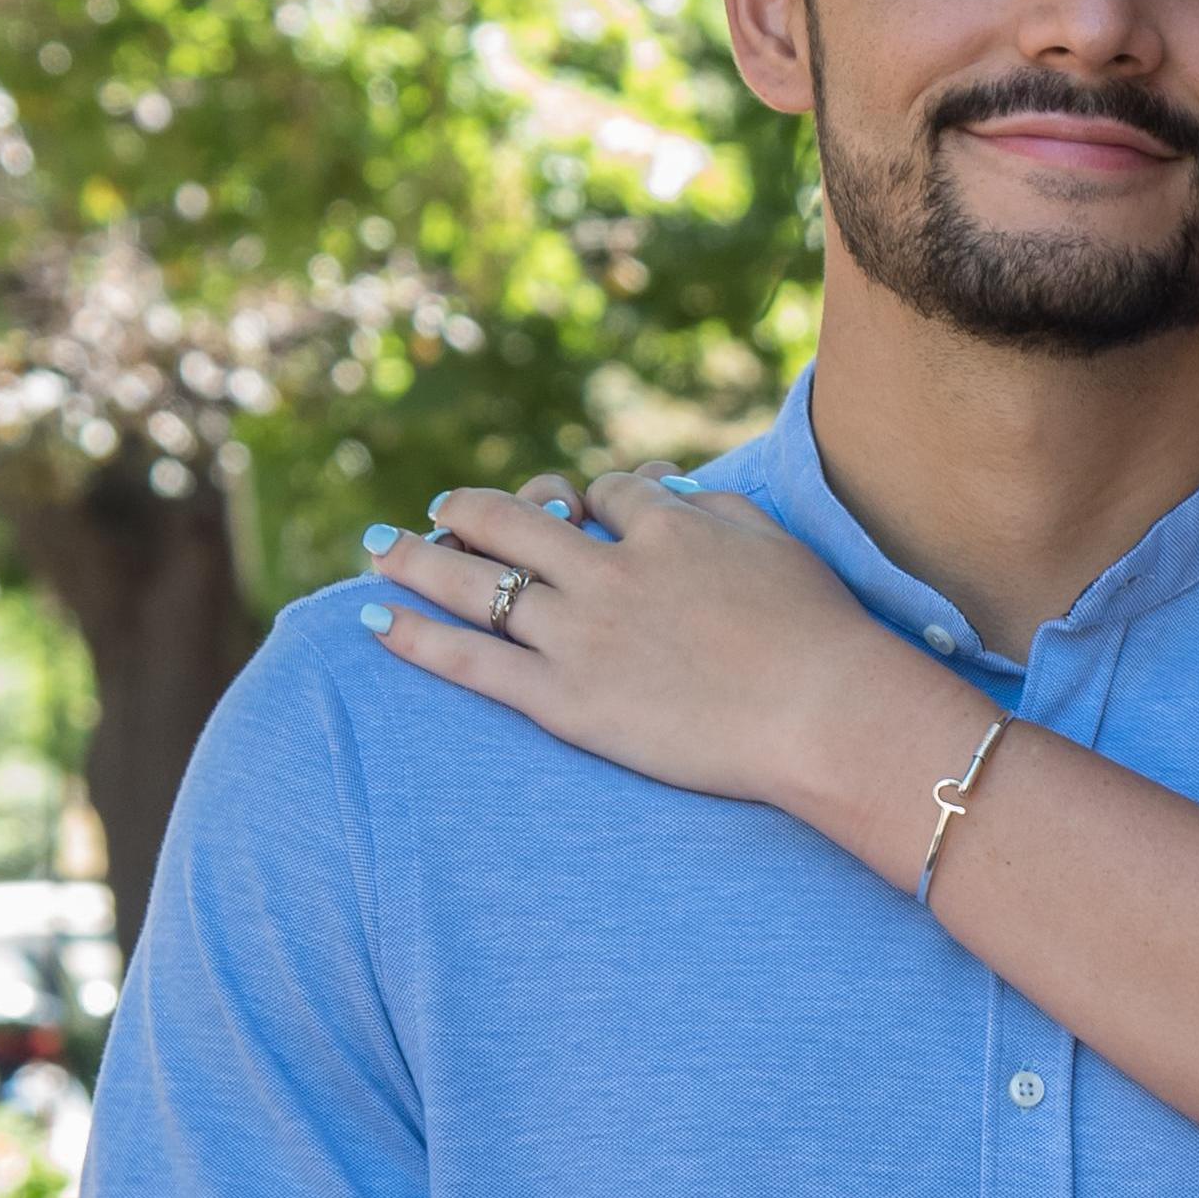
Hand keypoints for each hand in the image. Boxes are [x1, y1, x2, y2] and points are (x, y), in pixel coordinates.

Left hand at [355, 472, 915, 813]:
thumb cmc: (819, 630)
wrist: (823, 712)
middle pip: (516, 521)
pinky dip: (417, 638)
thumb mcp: (774, 541)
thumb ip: (714, 505)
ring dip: (418, 558)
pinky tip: (375, 620)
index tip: (581, 509)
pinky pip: (473, 662)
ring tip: (379, 548)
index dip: (591, 499)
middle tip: (438, 508)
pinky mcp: (565, 701)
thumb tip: (663, 485)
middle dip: (470, 509)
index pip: (607, 493)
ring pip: (478, 583)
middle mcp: (609, 571)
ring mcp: (581, 636)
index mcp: (666, 527)